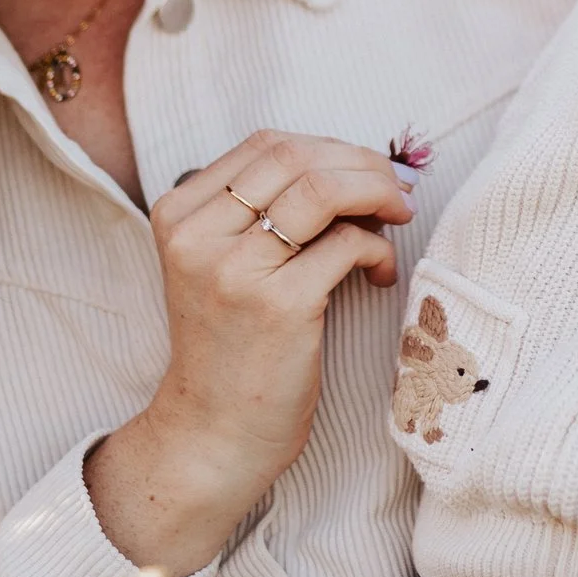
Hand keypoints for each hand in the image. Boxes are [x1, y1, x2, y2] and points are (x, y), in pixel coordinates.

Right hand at [84, 130, 411, 573]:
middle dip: (362, 165)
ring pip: (323, 190)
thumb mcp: (222, 263)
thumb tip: (352, 162)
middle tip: (397, 191)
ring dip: (378, 194)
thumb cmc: (233, 345)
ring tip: (399, 217)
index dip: (329, 147)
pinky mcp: (280, 306)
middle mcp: (198, 236)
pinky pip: (349, 244)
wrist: (214, 432)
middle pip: (297, 157)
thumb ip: (263, 210)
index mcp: (178, 214)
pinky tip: (380, 274)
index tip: (365, 169)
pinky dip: (379, 249)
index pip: (266, 144)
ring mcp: (235, 270)